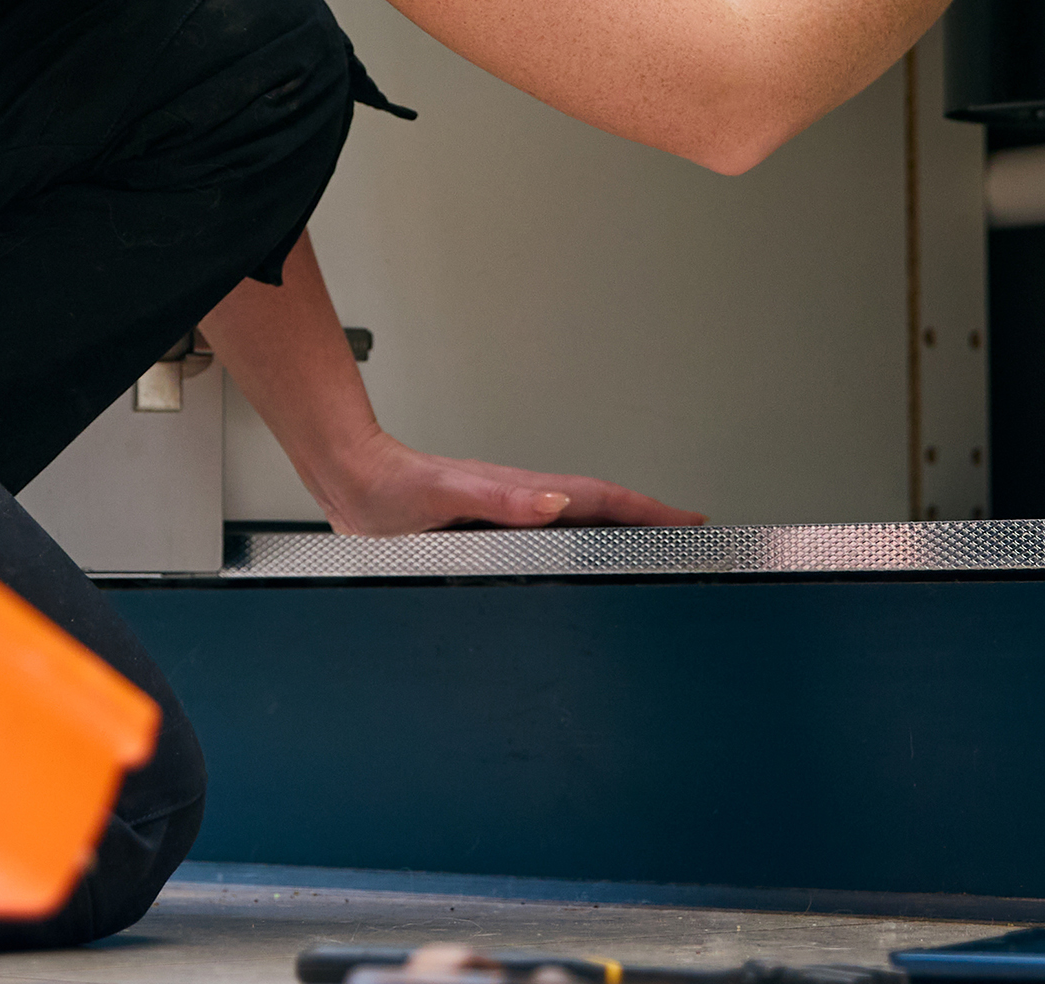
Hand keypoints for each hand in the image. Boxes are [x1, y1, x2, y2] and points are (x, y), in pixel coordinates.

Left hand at [313, 430, 705, 535]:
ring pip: (580, 524)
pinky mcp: (492, 531)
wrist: (353, 483)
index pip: (599, 498)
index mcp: (519, 491)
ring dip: (621, 534)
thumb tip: (554, 502)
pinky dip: (583, 545)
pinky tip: (586, 562)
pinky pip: (553, 538)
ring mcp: (509, 515)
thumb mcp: (445, 495)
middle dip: (650, 522)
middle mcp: (521, 501)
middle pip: (601, 510)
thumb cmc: (389, 489)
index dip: (648, 511)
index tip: (690, 520)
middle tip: (691, 536)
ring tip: (656, 549)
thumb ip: (498, 499)